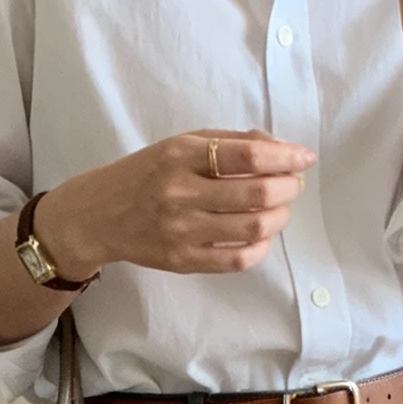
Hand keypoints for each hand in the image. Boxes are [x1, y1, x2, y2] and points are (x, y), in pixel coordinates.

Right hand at [39, 129, 313, 278]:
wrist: (98, 216)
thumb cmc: (146, 174)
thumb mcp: (180, 145)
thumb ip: (228, 143)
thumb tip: (278, 147)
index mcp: (180, 155)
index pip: (247, 154)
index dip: (285, 156)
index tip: (304, 158)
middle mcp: (180, 192)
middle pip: (256, 193)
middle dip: (288, 187)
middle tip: (293, 184)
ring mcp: (181, 230)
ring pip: (252, 228)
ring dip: (279, 217)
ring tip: (280, 208)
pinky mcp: (182, 260)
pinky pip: (236, 260)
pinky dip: (259, 247)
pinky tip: (261, 236)